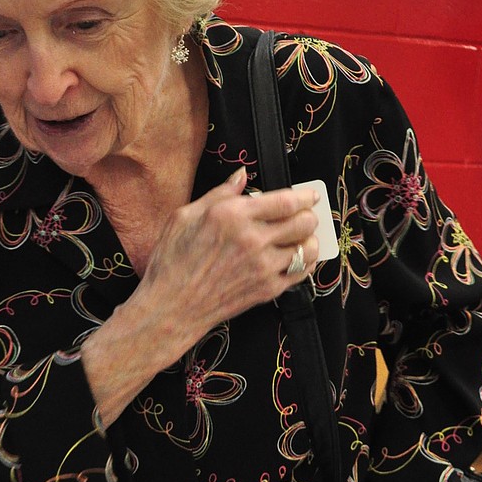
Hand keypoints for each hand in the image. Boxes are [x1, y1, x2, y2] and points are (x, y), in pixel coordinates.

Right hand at [81, 166, 318, 426]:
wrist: (171, 306)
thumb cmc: (172, 261)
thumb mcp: (185, 216)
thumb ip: (219, 194)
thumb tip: (241, 176)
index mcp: (232, 215)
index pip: (286, 201)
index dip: (304, 196)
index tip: (310, 195)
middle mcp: (253, 239)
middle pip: (303, 222)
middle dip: (308, 216)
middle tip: (304, 215)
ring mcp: (263, 267)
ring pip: (307, 248)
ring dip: (309, 239)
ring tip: (302, 237)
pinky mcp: (267, 289)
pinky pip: (301, 272)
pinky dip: (305, 262)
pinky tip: (297, 257)